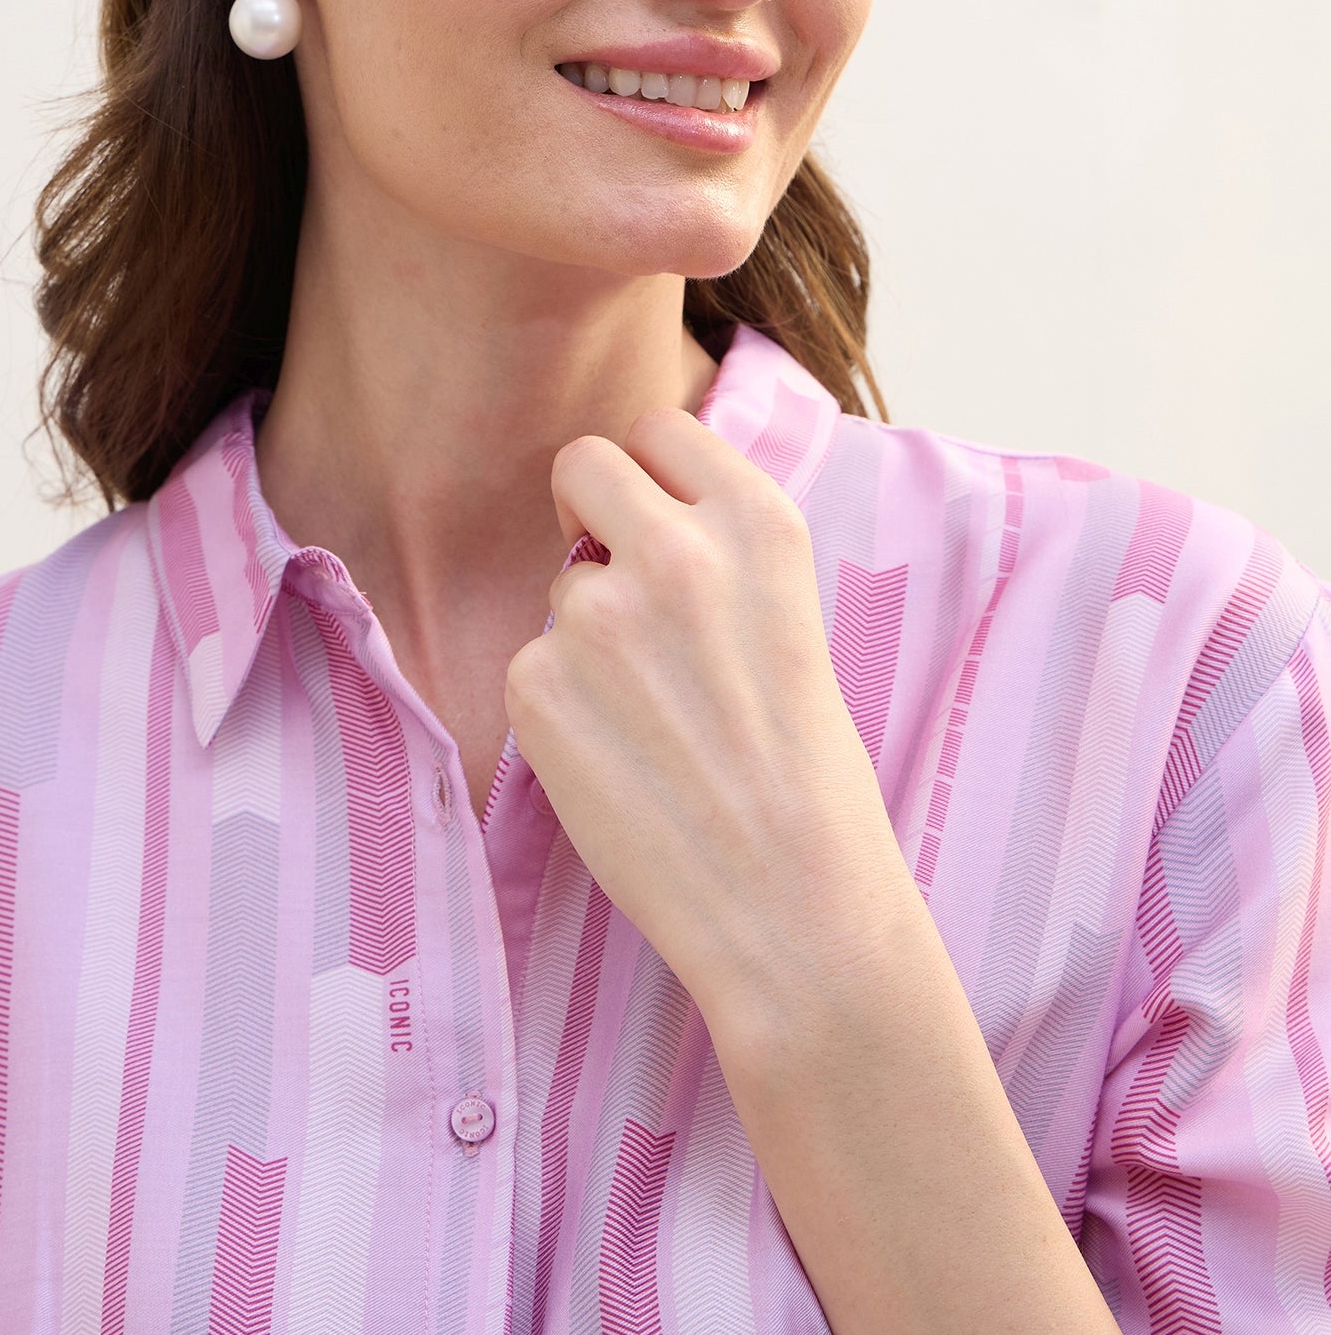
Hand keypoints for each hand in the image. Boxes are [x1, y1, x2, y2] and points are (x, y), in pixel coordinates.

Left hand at [504, 406, 909, 1030]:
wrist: (797, 906)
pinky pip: (529, 664)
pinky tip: (620, 762)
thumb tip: (622, 517)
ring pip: (559, 587)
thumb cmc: (805, 772)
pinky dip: (559, 709)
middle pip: (582, 464)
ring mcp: (599, 614)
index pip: (660, 428)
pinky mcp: (538, 684)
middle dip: (586, 513)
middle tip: (615, 583)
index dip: (650, 478)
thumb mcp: (789, 615)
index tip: (655, 523)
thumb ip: (716, 548)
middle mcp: (678, 549)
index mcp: (759, 522)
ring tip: (653, 722)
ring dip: (586, 637)